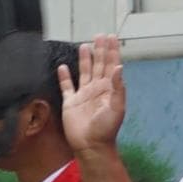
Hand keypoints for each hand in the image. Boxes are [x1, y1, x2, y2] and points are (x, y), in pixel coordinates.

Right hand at [63, 36, 128, 156]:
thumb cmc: (106, 128)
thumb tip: (119, 66)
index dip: (111, 51)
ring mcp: (83, 95)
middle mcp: (96, 89)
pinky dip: (64, 77)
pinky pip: (67, 87)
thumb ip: (118, 87)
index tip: (111, 37)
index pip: (111, 65)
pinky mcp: (70, 103)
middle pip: (98, 65)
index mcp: (109, 89)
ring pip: (84, 72)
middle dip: (99, 50)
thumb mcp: (117, 108)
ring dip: (84, 59)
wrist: (91, 145)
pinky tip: (63, 67)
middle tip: (99, 35)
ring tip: (84, 46)